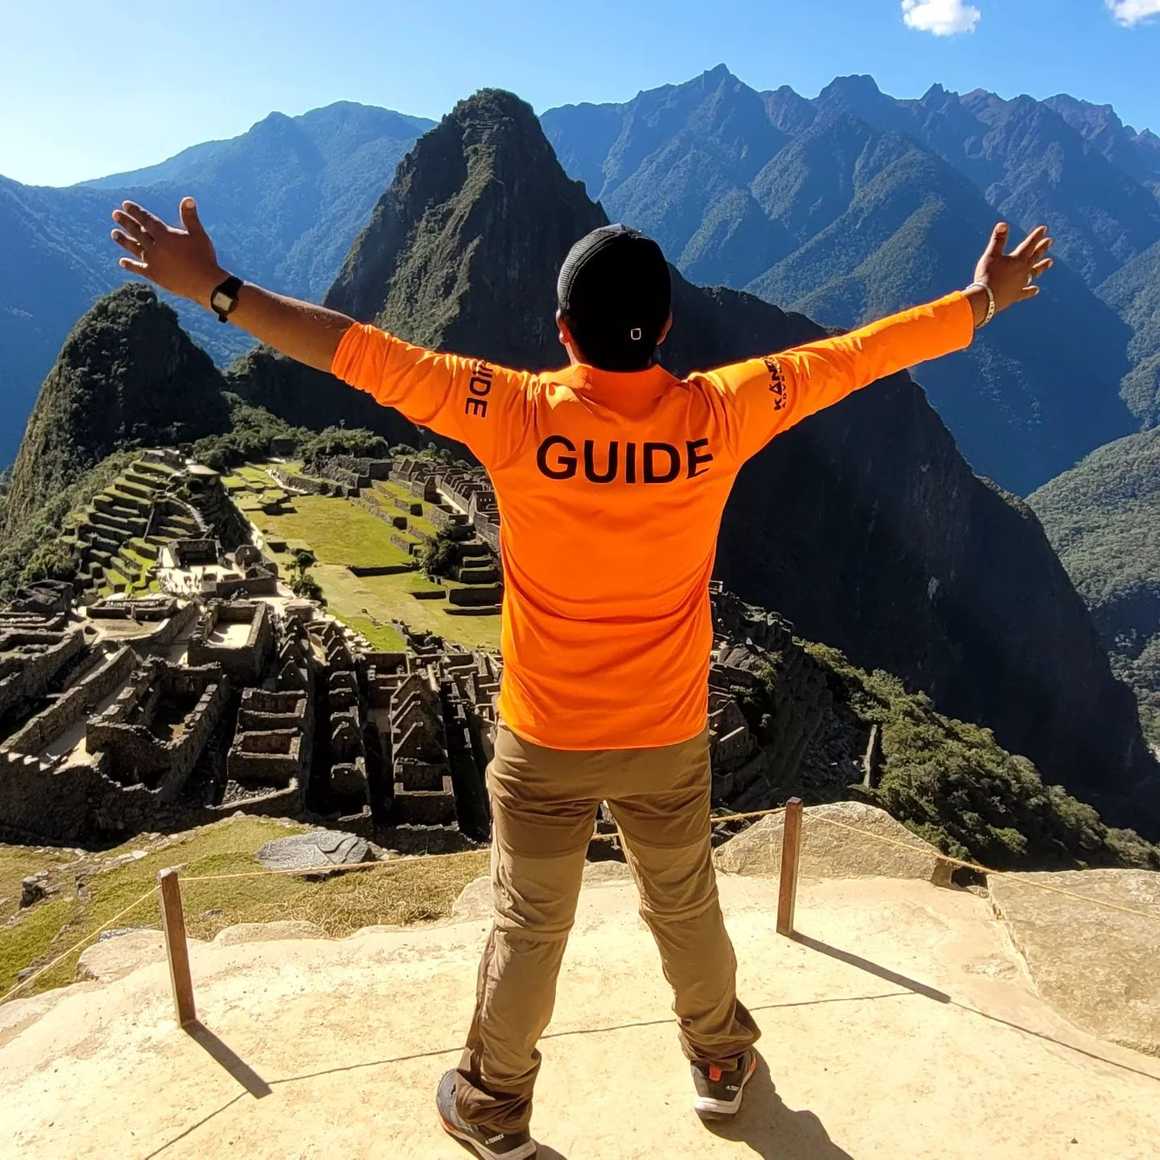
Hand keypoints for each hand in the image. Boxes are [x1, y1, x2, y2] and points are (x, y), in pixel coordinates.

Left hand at [110, 197, 226, 308]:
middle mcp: (155, 247)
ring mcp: (153, 261)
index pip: (147, 220)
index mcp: (165, 236)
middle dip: (126, 222)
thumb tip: (188, 198)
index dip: (136, 212)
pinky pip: (139, 268)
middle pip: (137, 232)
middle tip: (115, 214)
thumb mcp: (198, 234)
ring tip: (114, 233)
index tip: (125, 205)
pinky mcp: (154, 275)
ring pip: (135, 248)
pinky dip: (130, 265)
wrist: (204, 283)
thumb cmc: (204, 257)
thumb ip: (190, 217)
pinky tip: (122, 261)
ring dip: (124, 240)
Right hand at [966, 222, 1053, 325]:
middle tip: (1049, 241)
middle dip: (1042, 248)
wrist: (985, 299)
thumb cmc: (987, 275)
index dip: (1036, 236)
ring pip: (1034, 273)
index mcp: (1018, 259)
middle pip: (1035, 257)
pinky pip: (1026, 292)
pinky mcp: (1016, 295)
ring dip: (1041, 267)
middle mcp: (1023, 271)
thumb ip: (997, 240)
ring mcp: (1021, 284)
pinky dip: (1031, 290)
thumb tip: (1003, 224)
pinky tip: (1036, 289)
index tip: (1044, 229)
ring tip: (1050, 262)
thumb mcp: (990, 255)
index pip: (1029, 244)